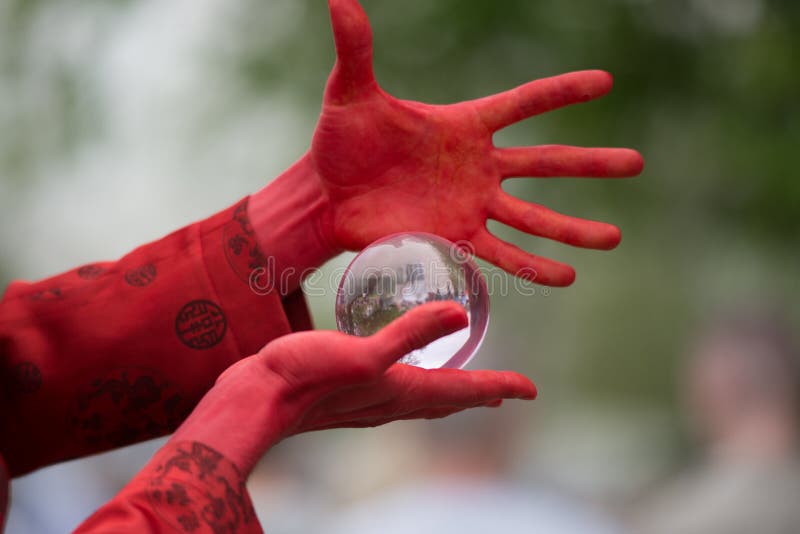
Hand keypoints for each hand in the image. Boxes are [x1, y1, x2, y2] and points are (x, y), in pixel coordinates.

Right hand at [171, 302, 536, 473]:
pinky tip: (398, 366)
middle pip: (447, 399)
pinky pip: (394, 386)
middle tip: (503, 390)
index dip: (499, 388)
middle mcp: (390, 401)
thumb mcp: (362, 354)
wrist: (254, 400)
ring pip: (422, 396)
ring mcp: (367, 399)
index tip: (530, 389)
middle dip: (478, 393)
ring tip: (461, 381)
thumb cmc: (306, 378)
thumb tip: (460, 316)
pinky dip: (413, 377)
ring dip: (448, 389)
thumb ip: (409, 336)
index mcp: (402, 393)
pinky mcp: (346, 388)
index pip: (463, 392)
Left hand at [311, 0, 642, 285]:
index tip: (604, 82)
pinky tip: (567, 276)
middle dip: (590, 164)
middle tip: (636, 163)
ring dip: (572, 228)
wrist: (328, 194)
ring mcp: (470, 205)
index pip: (522, 103)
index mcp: (464, 125)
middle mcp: (477, 166)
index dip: (561, 92)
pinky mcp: (454, 238)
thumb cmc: (341, 139)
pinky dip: (533, 266)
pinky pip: (501, 255)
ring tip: (613, 237)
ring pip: (532, 218)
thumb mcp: (351, 93)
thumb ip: (357, 49)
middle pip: (545, 163)